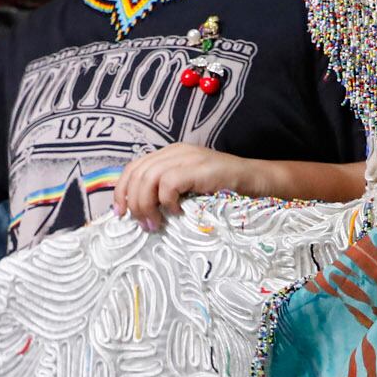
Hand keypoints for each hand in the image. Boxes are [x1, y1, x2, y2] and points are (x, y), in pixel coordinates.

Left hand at [113, 144, 253, 228]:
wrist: (255, 181)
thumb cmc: (223, 191)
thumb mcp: (189, 189)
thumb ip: (166, 192)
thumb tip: (142, 213)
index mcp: (170, 155)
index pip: (134, 167)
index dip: (122, 190)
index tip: (121, 213)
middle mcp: (175, 152)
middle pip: (138, 173)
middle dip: (134, 202)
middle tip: (143, 224)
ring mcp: (187, 158)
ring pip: (148, 178)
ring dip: (147, 205)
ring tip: (156, 224)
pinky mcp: (198, 168)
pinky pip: (168, 184)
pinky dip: (167, 201)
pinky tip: (177, 212)